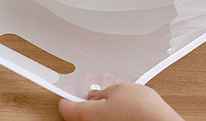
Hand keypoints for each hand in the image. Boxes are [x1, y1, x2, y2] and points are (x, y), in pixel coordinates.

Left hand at [58, 83, 184, 120]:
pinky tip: (118, 104)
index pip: (66, 108)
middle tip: (89, 87)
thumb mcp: (118, 89)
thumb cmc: (140, 110)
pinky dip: (109, 112)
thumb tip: (97, 95)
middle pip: (81, 114)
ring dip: (98, 105)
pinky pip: (107, 120)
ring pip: (96, 117)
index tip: (65, 90)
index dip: (65, 96)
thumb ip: (102, 92)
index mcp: (88, 116)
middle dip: (85, 99)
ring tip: (108, 92)